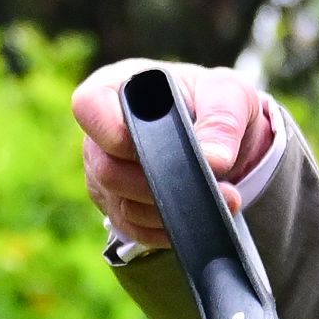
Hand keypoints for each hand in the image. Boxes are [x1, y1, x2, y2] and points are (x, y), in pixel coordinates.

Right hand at [71, 62, 279, 249]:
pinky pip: (133, 230)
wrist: (222, 138)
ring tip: (220, 200)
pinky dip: (166, 230)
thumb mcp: (229, 93)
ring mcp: (104, 174)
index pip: (89, 107)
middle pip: (107, 169)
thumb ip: (222, 120)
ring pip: (122, 205)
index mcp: (115, 87)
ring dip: (172, 210)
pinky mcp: (118, 207)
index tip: (155, 147)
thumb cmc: (214, 101)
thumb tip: (213, 161)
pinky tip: (197, 219)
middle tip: (216, 187)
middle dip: (160, 184)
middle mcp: (100, 133)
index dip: (114, 132)